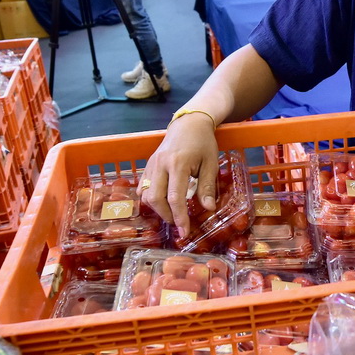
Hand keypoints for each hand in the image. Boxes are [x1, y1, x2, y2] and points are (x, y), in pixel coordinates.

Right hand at [141, 112, 219, 236]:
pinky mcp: (148, 165)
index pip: (175, 198)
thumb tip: (208, 209)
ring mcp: (151, 165)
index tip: (184, 232)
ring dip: (158, 209)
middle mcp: (160, 165)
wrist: (189, 123)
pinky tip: (162, 203)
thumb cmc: (203, 143)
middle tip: (179, 223)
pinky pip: (143, 187)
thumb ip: (207, 186)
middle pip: (156, 199)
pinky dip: (150, 198)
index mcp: (178, 164)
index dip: (179, 217)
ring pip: (146, 195)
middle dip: (166, 215)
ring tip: (172, 213)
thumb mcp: (211, 163)